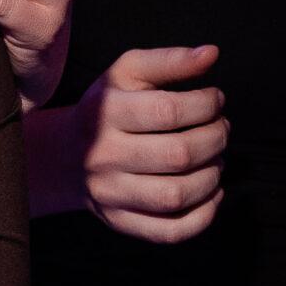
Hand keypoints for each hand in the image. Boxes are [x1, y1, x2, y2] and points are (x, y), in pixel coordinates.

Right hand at [28, 45, 226, 241]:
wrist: (64, 157)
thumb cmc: (106, 110)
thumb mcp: (127, 74)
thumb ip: (169, 60)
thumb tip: (211, 54)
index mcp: (104, 113)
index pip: (169, 111)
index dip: (206, 104)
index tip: (214, 100)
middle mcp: (103, 156)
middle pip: (179, 154)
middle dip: (216, 139)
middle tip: (220, 130)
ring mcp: (109, 193)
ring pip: (176, 195)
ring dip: (212, 176)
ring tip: (215, 160)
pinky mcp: (119, 222)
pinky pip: (169, 231)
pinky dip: (203, 216)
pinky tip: (211, 193)